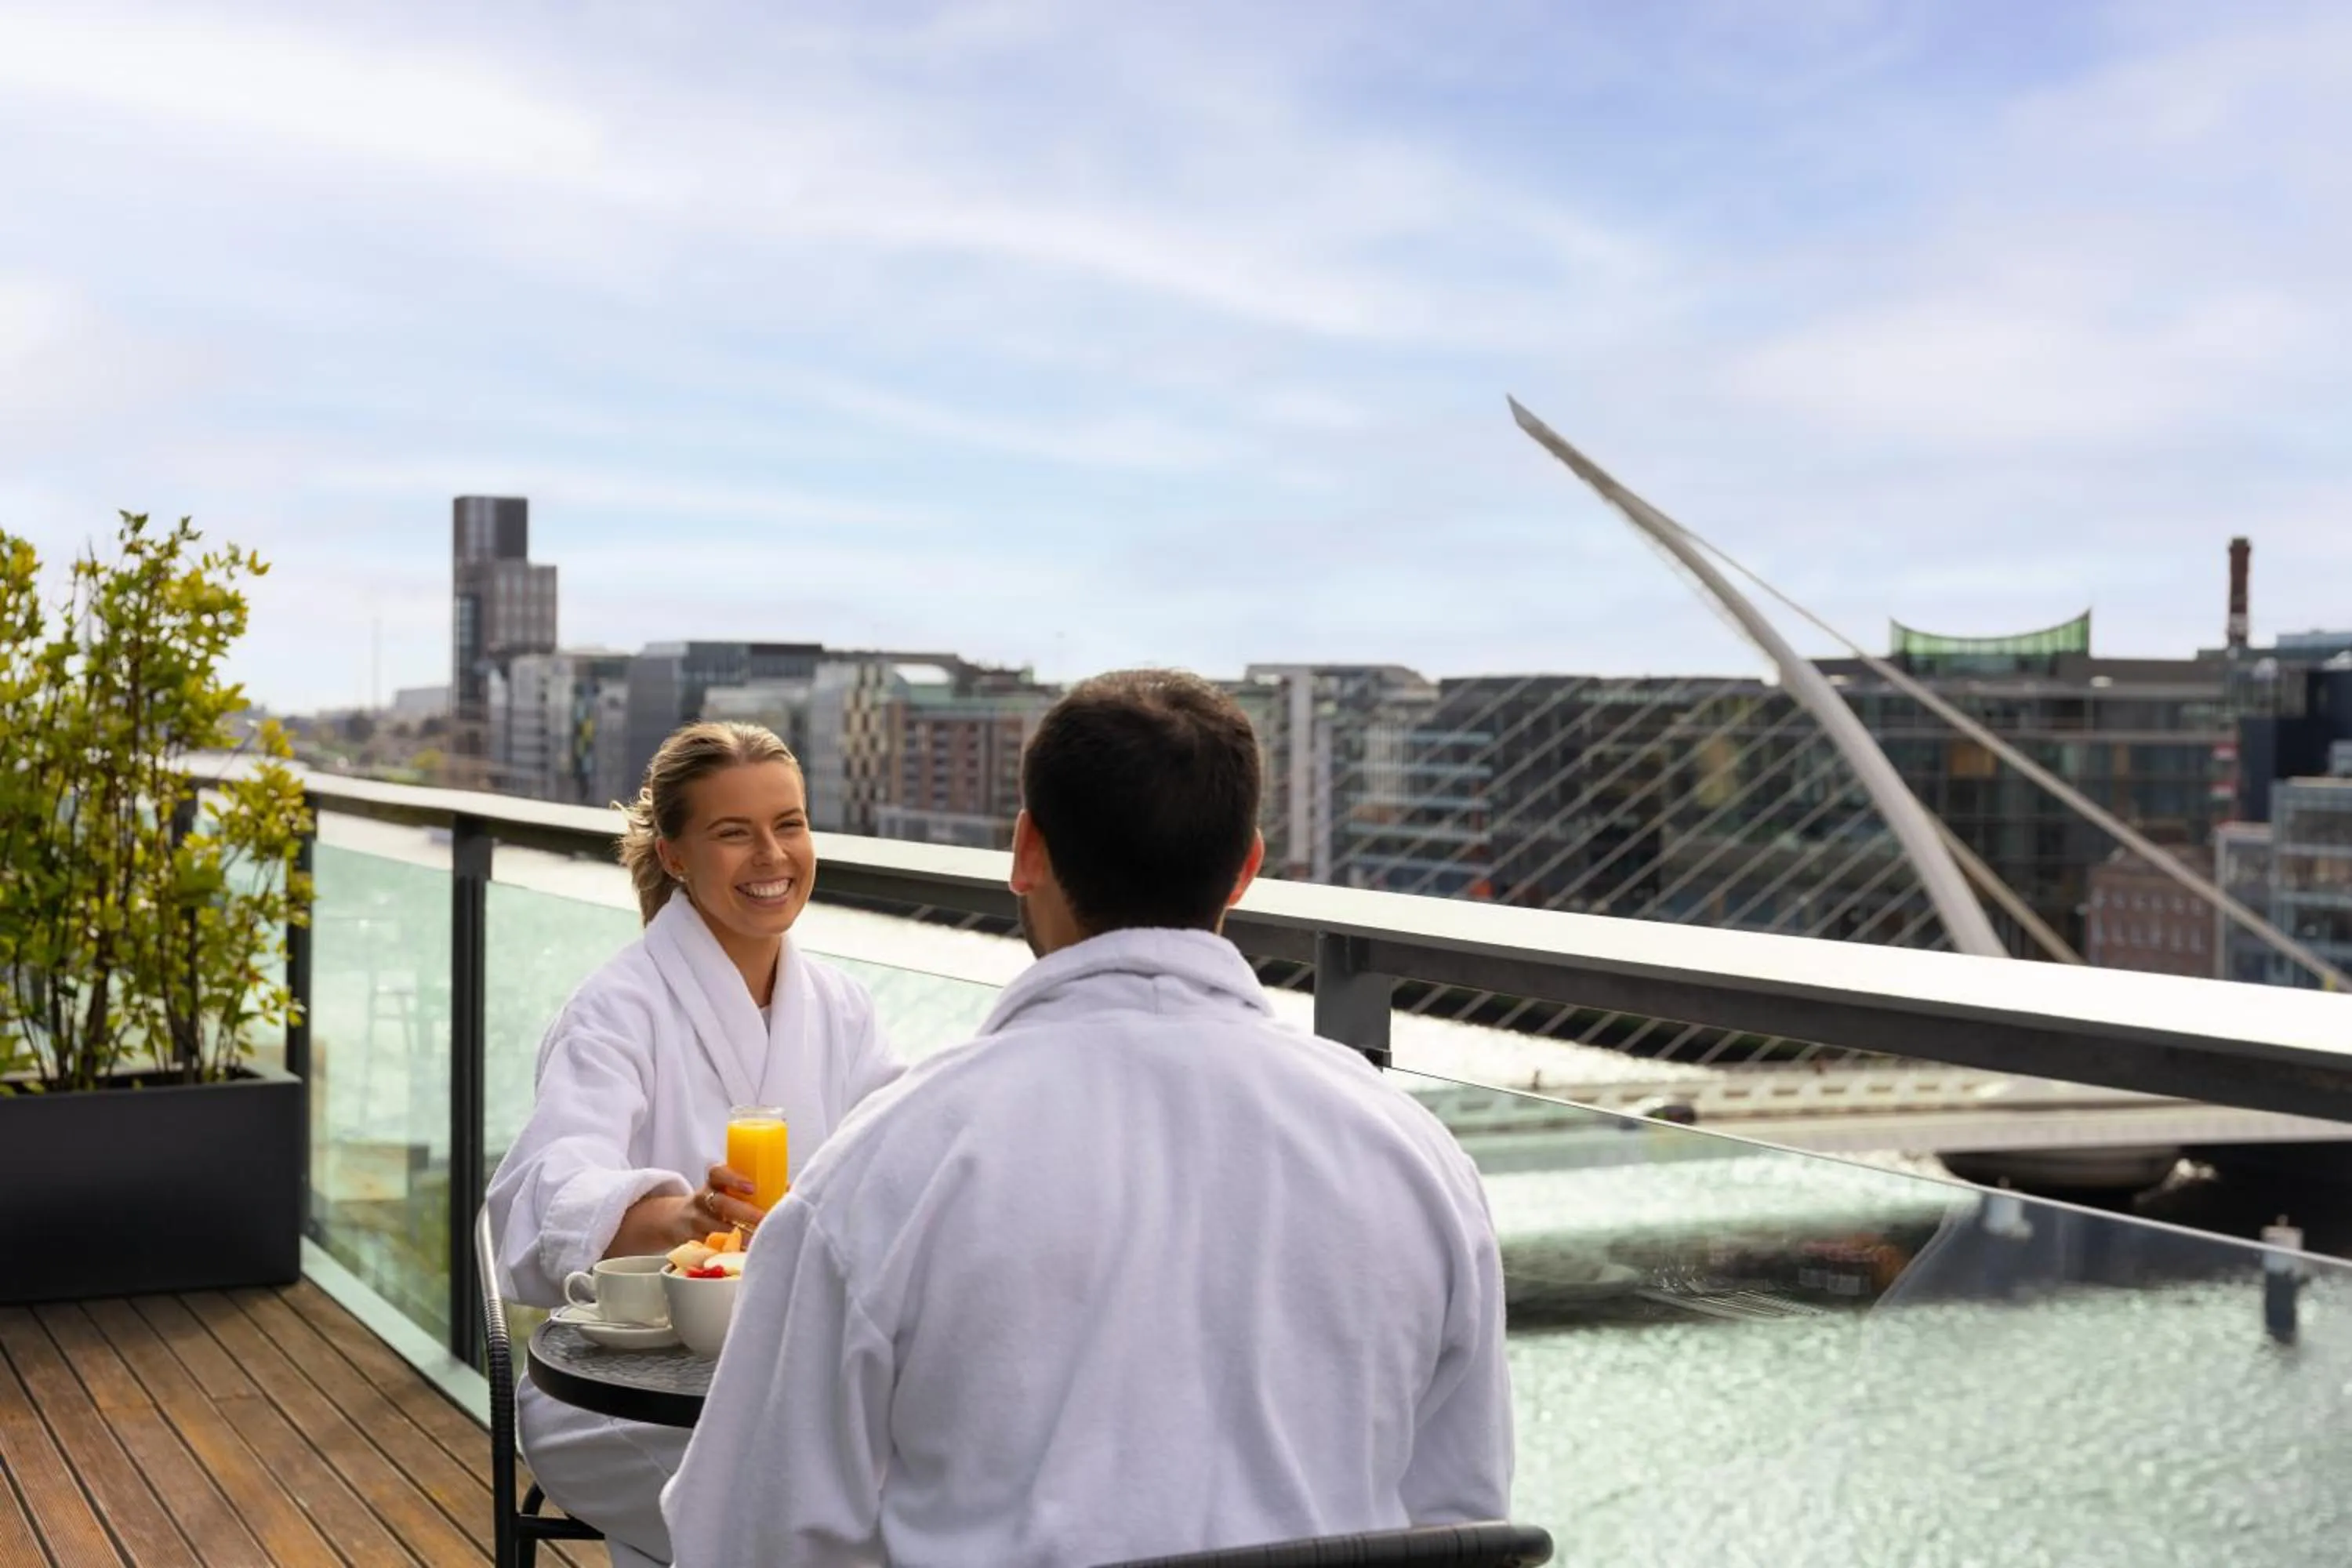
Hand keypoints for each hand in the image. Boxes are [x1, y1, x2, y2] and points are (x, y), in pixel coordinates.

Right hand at [608, 1164, 765, 1257]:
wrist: (673, 1220)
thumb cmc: (714, 1203)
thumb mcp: (724, 1189)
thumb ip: (750, 1188)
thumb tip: (788, 1189)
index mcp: (713, 1182)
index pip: (718, 1173)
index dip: (733, 1179)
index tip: (752, 1187)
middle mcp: (702, 1199)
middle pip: (721, 1203)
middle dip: (745, 1212)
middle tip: (765, 1219)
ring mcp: (695, 1222)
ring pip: (716, 1229)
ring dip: (739, 1237)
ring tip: (759, 1242)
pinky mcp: (691, 1242)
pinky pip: (709, 1248)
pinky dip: (726, 1253)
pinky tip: (742, 1257)